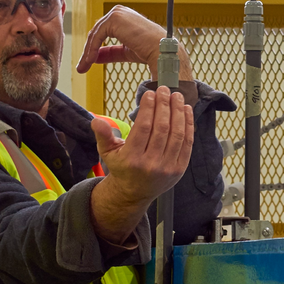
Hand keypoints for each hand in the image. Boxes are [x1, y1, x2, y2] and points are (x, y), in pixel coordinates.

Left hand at [76, 6, 192, 82]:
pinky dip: (92, 49)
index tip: (87, 62)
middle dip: (88, 51)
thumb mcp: (125, 52)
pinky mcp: (114, 19)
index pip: (102, 32)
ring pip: (94, 35)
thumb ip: (110, 52)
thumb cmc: (149, 50)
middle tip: (82, 67)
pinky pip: (97, 36)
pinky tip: (90, 61)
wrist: (160, 51)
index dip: (94, 48)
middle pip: (96, 32)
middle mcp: (119, 12)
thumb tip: (95, 57)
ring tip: (84, 67)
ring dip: (88, 52)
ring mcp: (116, 13)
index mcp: (123, 17)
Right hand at [90, 86, 194, 242]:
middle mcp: (150, 164)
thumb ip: (103, 135)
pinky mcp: (179, 169)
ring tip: (177, 96)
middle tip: (165, 90)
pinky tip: (186, 110)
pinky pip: (187, 143)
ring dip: (178, 112)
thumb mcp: (107, 152)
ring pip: (176, 134)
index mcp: (131, 159)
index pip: (143, 128)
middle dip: (164, 106)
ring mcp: (167, 167)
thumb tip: (96, 120)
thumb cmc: (121, 167)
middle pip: (161, 129)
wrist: (134, 193)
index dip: (148, 108)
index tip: (150, 93)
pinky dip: (188, 125)